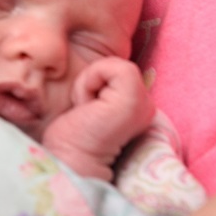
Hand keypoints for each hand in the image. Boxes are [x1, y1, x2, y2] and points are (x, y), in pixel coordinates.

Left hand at [41, 56, 155, 179]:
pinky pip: (116, 67)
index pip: (119, 73)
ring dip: (90, 83)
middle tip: (86, 111)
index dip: (96, 83)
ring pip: (117, 66)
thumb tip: (89, 54)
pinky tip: (87, 106)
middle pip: (117, 68)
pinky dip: (91, 79)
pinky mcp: (134, 101)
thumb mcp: (90, 103)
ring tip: (87, 110)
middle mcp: (147, 108)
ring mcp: (144, 106)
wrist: (68, 161)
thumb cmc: (70, 137)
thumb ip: (102, 87)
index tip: (87, 111)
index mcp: (138, 109)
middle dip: (92, 83)